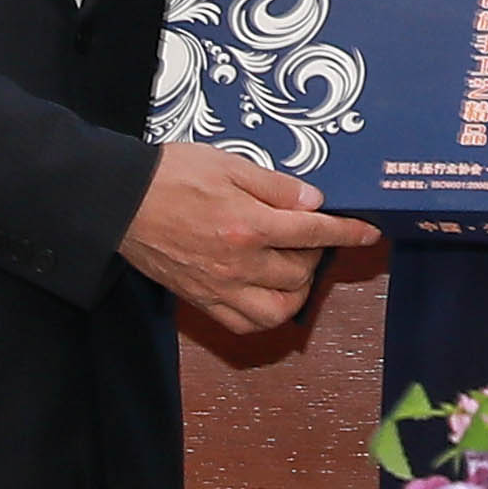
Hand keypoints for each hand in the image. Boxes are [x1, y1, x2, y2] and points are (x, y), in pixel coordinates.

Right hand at [121, 145, 375, 332]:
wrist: (120, 202)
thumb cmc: (172, 174)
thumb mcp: (229, 165)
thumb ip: (275, 187)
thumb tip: (314, 203)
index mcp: (248, 225)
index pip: (313, 234)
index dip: (347, 233)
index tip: (368, 233)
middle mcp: (238, 264)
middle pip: (300, 273)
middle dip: (314, 254)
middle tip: (306, 234)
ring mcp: (219, 288)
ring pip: (278, 310)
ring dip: (296, 291)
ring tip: (291, 267)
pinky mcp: (201, 300)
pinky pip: (244, 324)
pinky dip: (265, 314)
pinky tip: (267, 292)